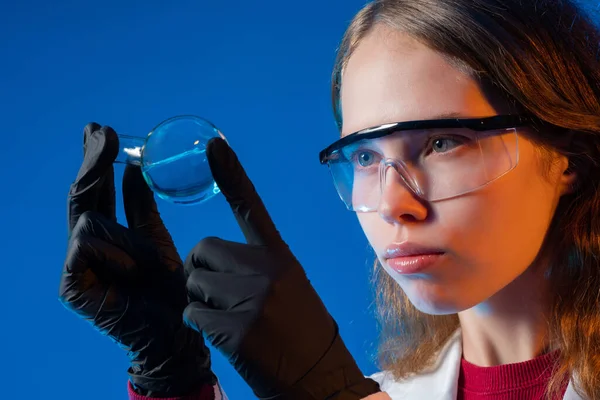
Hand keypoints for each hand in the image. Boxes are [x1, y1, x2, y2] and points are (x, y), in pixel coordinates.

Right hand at [59, 123, 214, 396]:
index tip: (100, 129)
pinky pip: (89, 245)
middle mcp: (86, 248)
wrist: (176, 331)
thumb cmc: (169, 287)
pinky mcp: (72, 286)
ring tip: (148, 264)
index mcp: (107, 236)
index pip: (96, 192)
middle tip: (101, 130)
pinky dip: (118, 252)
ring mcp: (76, 267)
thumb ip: (140, 206)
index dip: (96, 161)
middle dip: (93, 163)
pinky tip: (136, 270)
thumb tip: (134, 167)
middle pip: (82, 196)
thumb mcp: (156, 237)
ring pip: (92, 221)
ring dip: (127, 238)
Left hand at [182, 138, 380, 398]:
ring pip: (192, 283)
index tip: (213, 145)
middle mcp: (268, 270)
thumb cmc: (304, 336)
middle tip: (216, 295)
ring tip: (231, 320)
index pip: (251, 207)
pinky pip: (192, 314)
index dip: (231, 174)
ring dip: (199, 302)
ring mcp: (253, 298)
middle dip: (199, 270)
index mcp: (281, 258)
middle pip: (202, 249)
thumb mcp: (290, 290)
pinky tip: (229, 339)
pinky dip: (200, 327)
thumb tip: (211, 263)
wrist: (324, 381)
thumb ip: (256, 269)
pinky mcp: (238, 328)